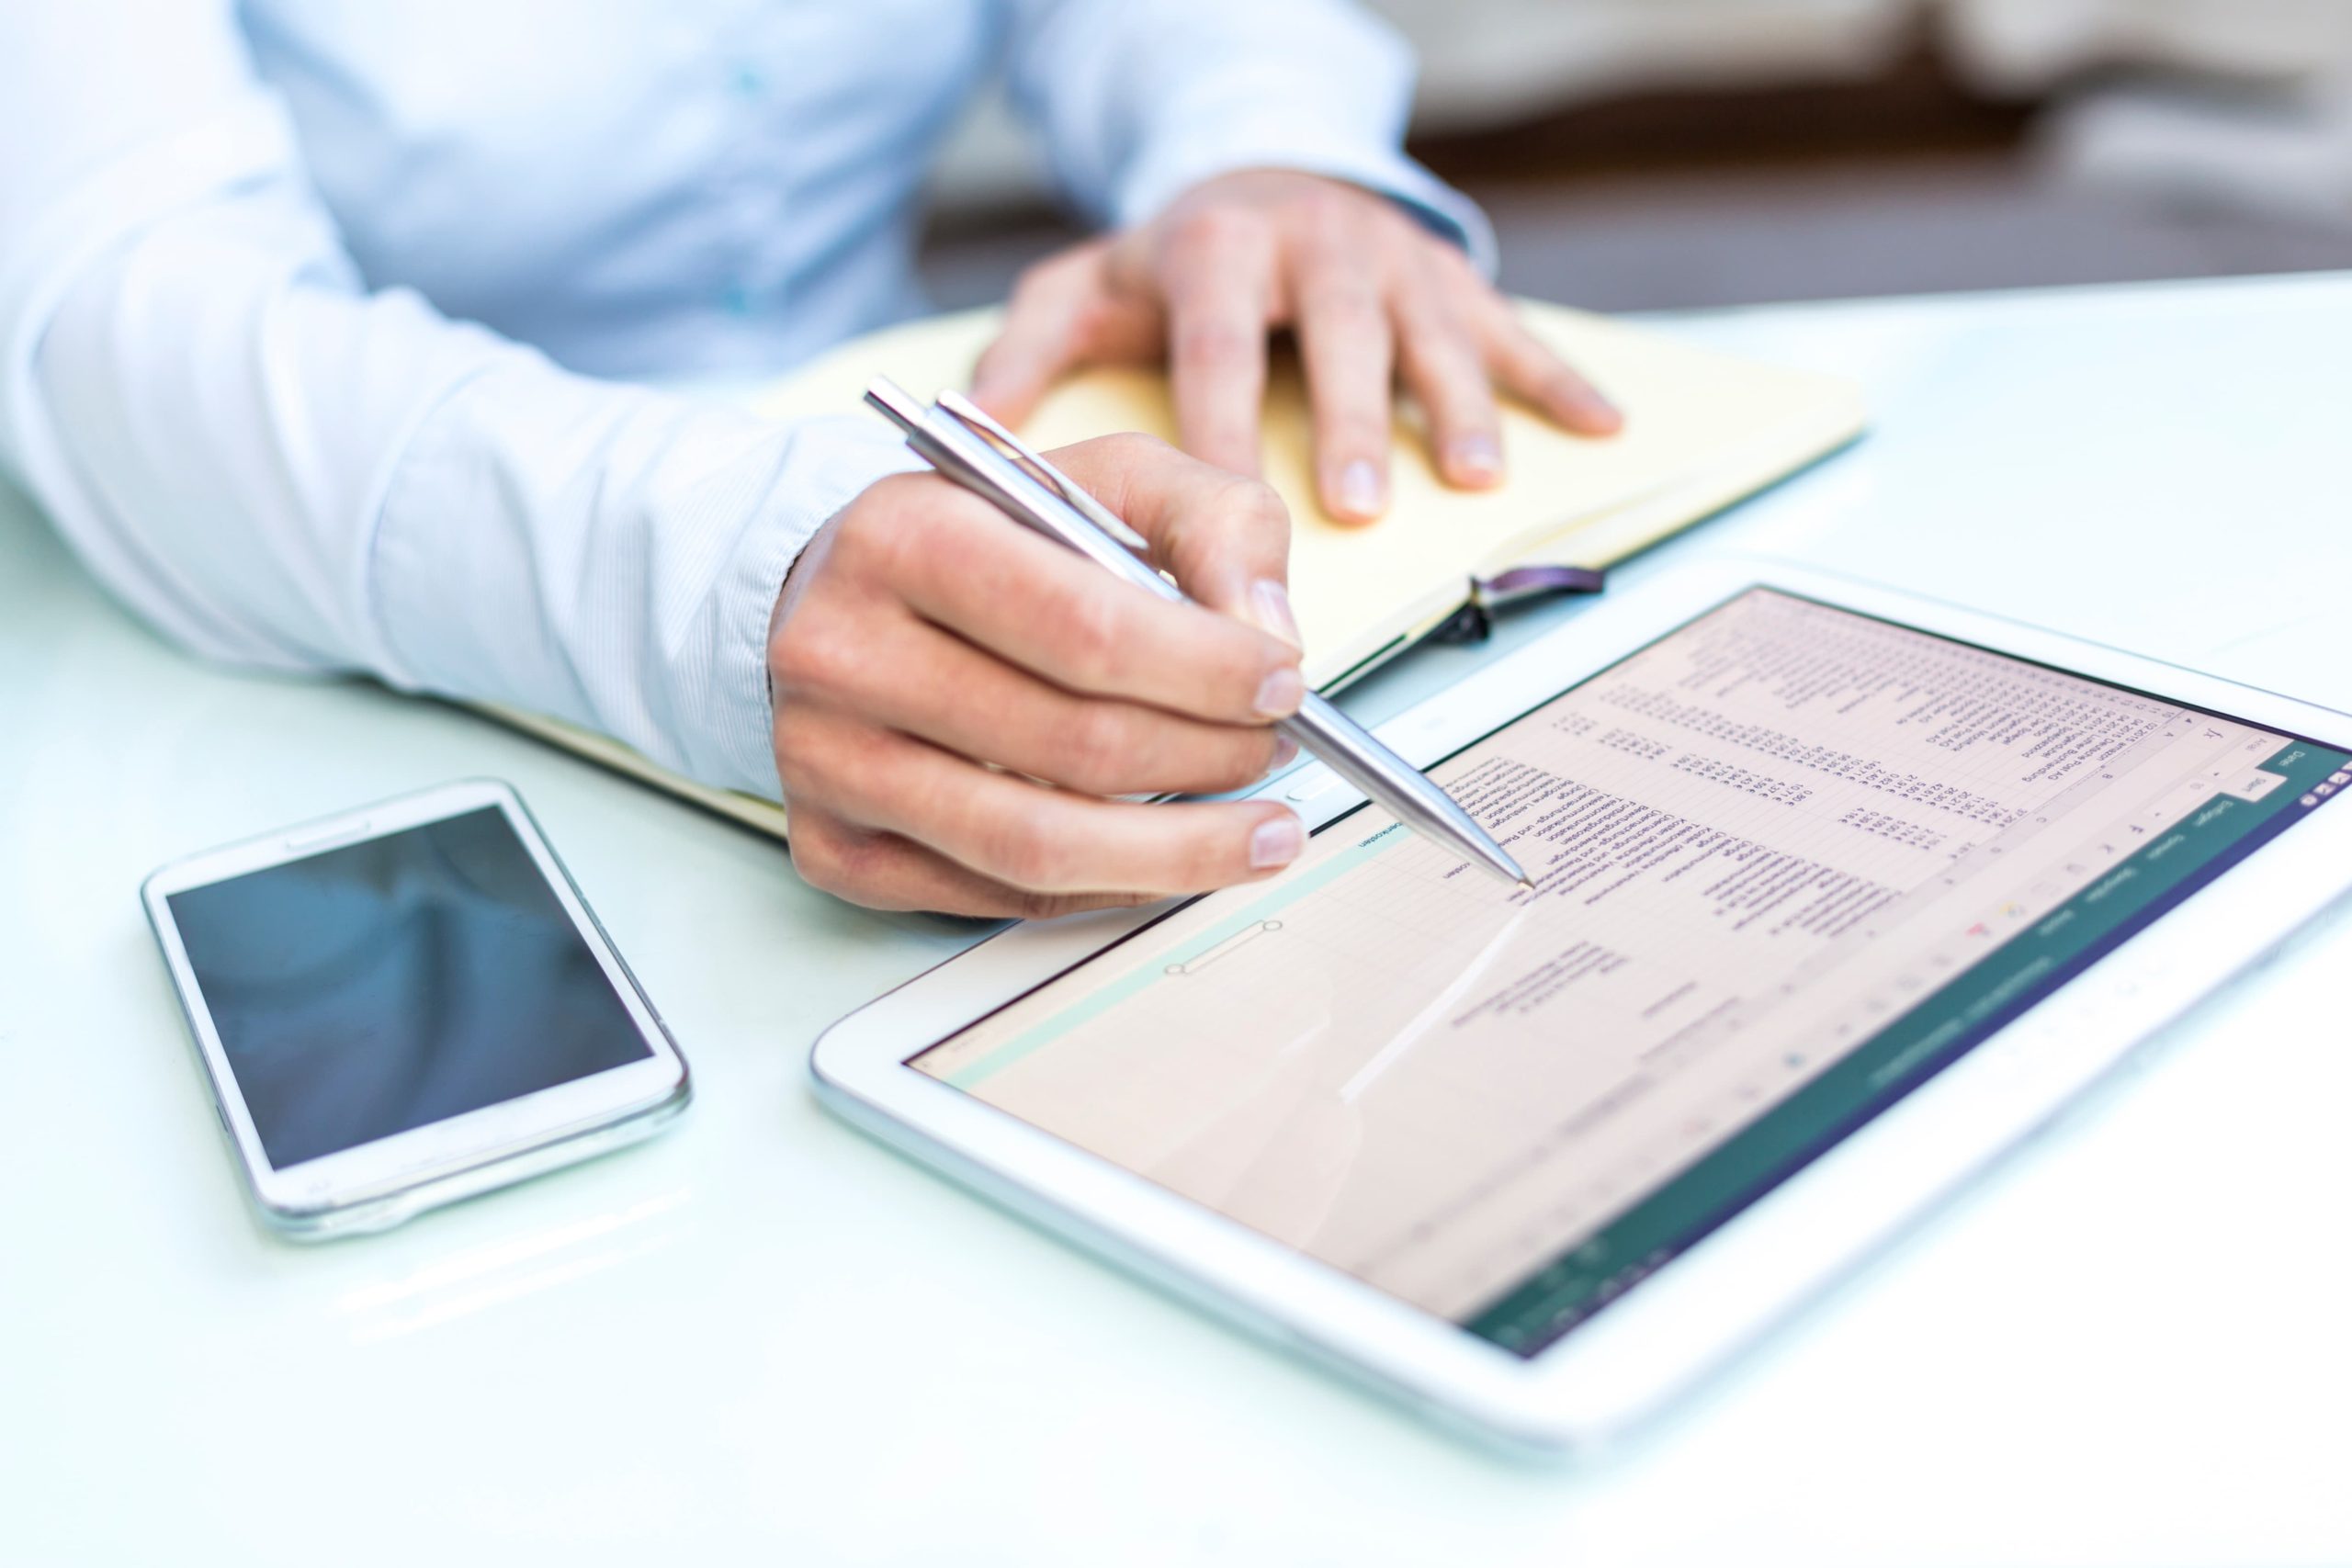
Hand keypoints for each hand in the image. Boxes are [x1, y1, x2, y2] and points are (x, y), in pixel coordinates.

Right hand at [768, 434, 1311, 916]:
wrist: (837, 600)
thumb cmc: (985, 542)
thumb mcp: (1105, 480)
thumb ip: (1211, 522)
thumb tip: (1267, 632)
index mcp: (905, 535)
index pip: (1086, 627)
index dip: (1208, 671)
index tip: (1283, 685)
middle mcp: (842, 651)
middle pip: (1073, 745)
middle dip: (1209, 757)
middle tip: (1276, 750)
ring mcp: (826, 763)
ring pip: (1037, 847)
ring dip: (1180, 852)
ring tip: (1263, 832)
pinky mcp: (834, 849)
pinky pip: (1000, 896)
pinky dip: (1108, 887)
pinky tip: (1168, 857)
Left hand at [971, 168, 1622, 525]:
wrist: (1259, 177)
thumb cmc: (1169, 264)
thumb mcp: (1083, 289)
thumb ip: (1025, 348)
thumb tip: (974, 427)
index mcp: (1216, 248)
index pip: (1217, 343)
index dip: (1223, 423)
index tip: (1224, 503)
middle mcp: (1312, 242)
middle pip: (1338, 334)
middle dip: (1351, 418)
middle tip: (1357, 502)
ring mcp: (1391, 256)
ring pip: (1432, 330)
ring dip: (1457, 404)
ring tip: (1471, 477)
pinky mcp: (1450, 273)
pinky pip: (1513, 325)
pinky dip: (1556, 378)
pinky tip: (1599, 428)